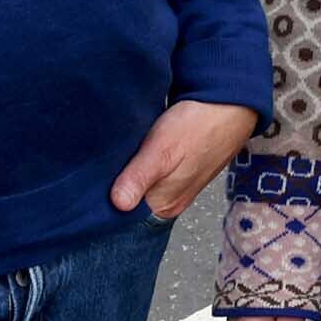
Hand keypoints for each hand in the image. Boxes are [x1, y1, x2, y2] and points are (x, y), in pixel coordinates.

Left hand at [112, 98, 261, 220]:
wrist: (229, 105)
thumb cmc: (198, 126)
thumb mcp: (162, 151)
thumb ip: (139, 178)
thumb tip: (118, 205)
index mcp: (165, 205)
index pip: (124, 215)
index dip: (105, 200)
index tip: (91, 183)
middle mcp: (170, 201)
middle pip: (131, 201)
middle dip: (114, 185)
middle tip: (98, 165)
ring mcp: (175, 185)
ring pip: (139, 185)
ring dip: (127, 172)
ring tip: (113, 156)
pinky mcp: (178, 169)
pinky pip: (150, 172)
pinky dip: (139, 162)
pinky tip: (132, 150)